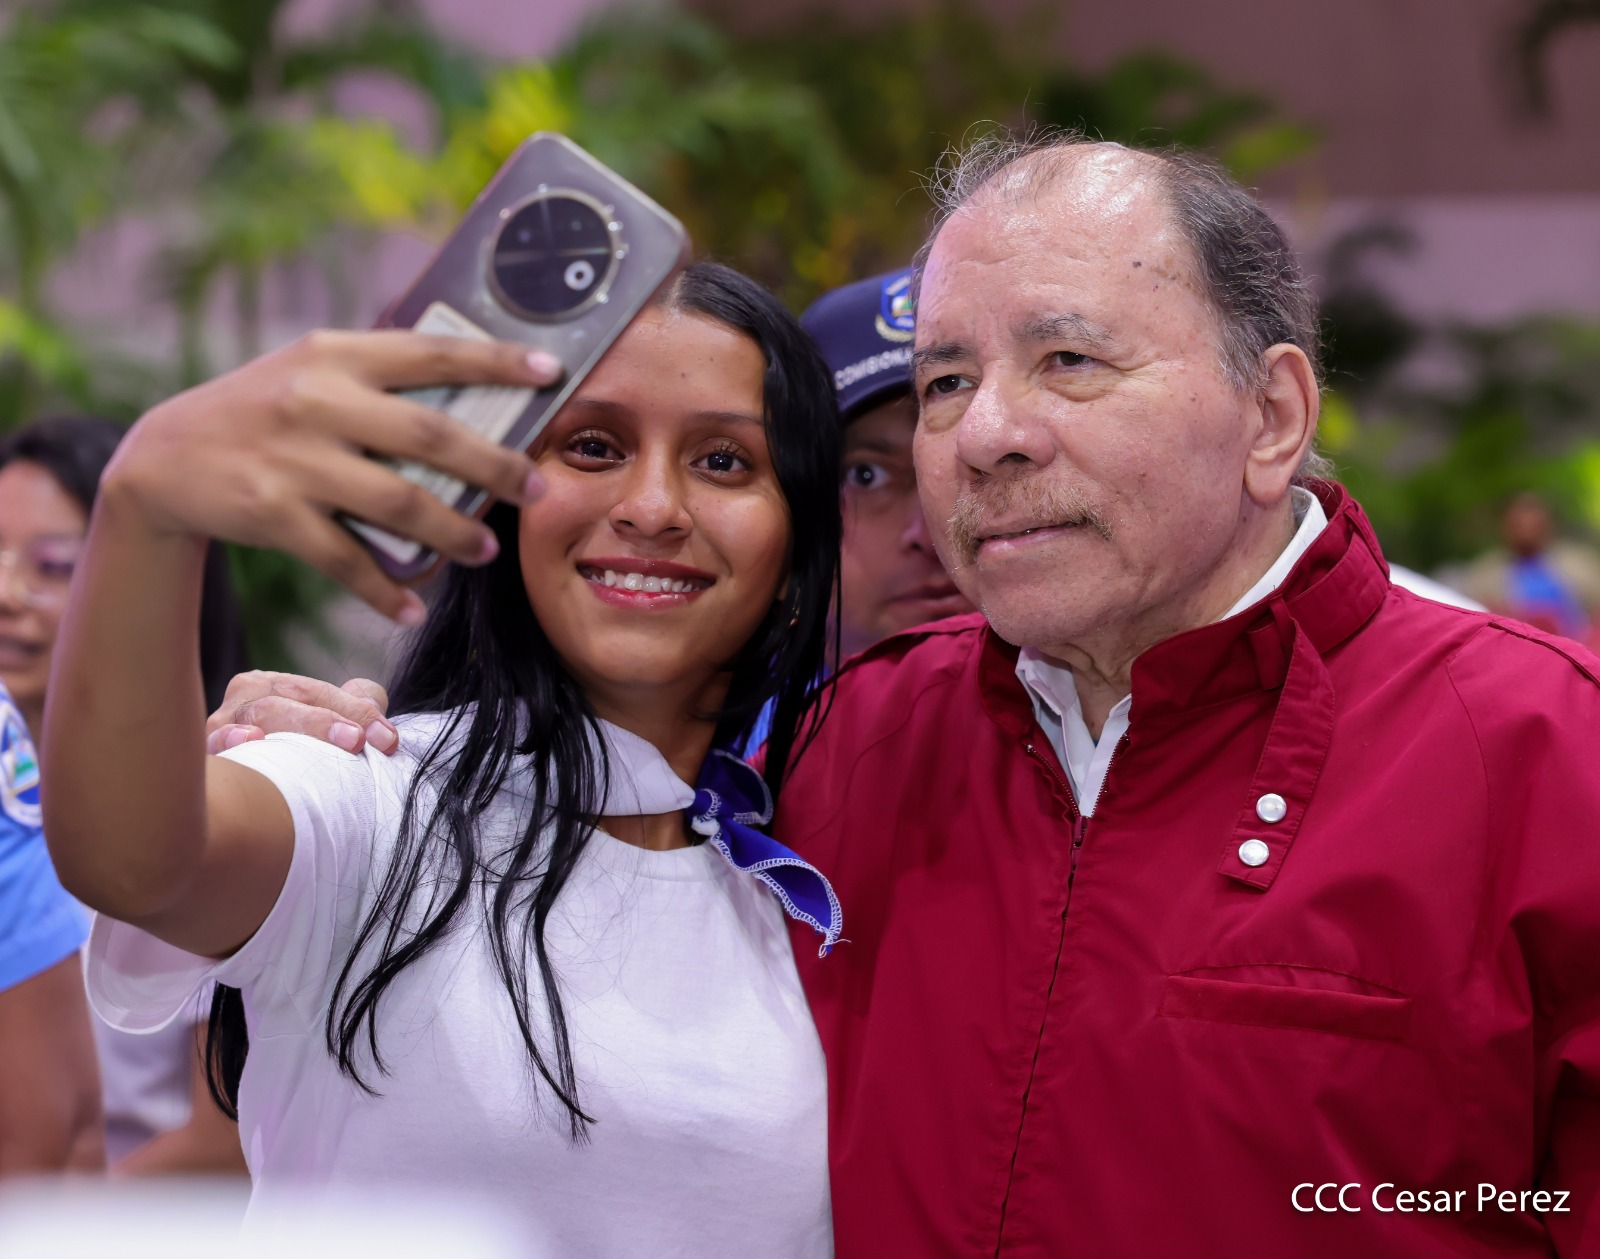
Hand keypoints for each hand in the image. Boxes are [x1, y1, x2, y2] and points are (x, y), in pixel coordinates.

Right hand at [101, 330, 562, 622]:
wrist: (165, 455)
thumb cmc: (265, 411)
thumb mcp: (312, 371)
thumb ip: (381, 379)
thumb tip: (481, 396)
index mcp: (336, 354)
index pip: (432, 352)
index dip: (496, 361)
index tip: (551, 373)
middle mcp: (317, 400)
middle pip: (429, 435)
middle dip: (493, 466)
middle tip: (536, 489)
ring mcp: (295, 459)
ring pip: (398, 502)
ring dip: (452, 532)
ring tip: (486, 551)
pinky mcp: (272, 514)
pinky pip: (346, 560)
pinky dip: (385, 590)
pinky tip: (414, 608)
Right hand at [206, 672, 394, 756]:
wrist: (237, 803)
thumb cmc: (289, 757)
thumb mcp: (324, 723)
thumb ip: (354, 706)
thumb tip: (376, 704)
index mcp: (269, 686)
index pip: (318, 692)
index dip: (357, 711)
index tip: (388, 740)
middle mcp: (241, 701)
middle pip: (287, 700)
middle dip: (326, 721)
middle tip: (359, 741)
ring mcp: (218, 728)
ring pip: (259, 717)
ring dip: (296, 726)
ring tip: (324, 738)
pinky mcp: (207, 760)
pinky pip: (215, 747)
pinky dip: (231, 739)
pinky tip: (252, 738)